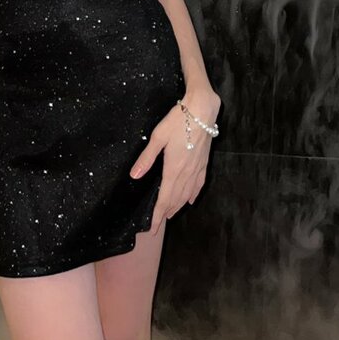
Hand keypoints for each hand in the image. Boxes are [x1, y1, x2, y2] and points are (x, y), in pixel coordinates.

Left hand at [129, 88, 220, 233]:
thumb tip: (134, 176)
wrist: (202, 111)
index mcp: (173, 169)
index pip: (164, 199)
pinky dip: (193, 194)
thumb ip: (146, 158)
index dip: (158, 215)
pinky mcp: (204, 162)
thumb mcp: (157, 137)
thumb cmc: (178, 121)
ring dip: (178, 206)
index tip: (152, 229)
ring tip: (171, 214)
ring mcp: (197, 168)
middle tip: (158, 225)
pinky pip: (199, 184)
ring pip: (187, 194)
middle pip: (176, 199)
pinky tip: (191, 199)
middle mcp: (186, 173)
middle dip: (167, 213)